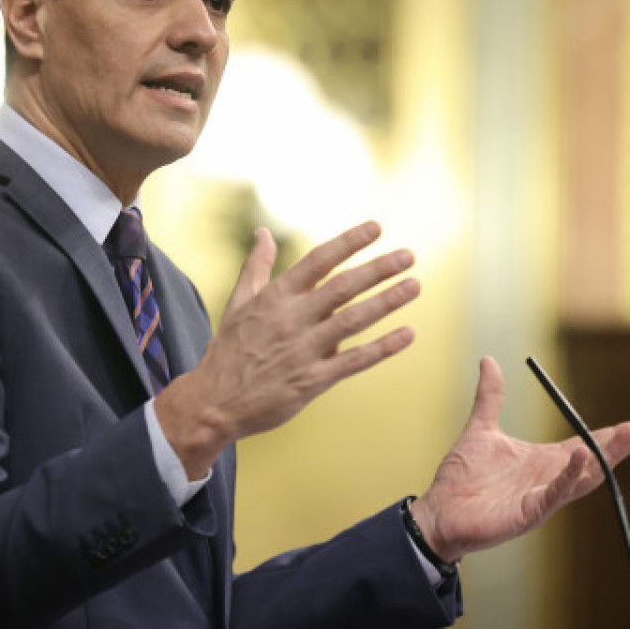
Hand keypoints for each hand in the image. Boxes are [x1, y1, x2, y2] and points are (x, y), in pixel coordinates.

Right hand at [155, 221, 420, 477]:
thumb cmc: (229, 350)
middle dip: (379, 269)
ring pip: (353, 320)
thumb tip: (263, 232)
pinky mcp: (312, 380)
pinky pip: (355, 360)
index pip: (318, 261)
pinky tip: (407, 334)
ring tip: (415, 286)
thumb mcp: (238, 303)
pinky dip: (383, 347)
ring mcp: (304, 350)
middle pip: (343, 287)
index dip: (349, 242)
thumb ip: (257, 266)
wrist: (214, 403)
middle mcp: (291, 319)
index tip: (376, 227)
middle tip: (409, 256)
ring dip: (387, 302)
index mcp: (274, 297)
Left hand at [410, 357, 629, 562]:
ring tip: (627, 436)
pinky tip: (581, 456)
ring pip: (583, 477)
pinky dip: (569, 475)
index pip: (586, 444)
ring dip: (605, 457)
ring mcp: (542, 498)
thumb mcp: (481, 429)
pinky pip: (555, 494)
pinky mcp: (529, 513)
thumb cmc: (462, 478)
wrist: (439, 512)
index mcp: (543, 461)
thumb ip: (490, 396)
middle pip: (595, 460)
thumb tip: (489, 360)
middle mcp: (549, 479)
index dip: (613, 435)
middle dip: (622, 444)